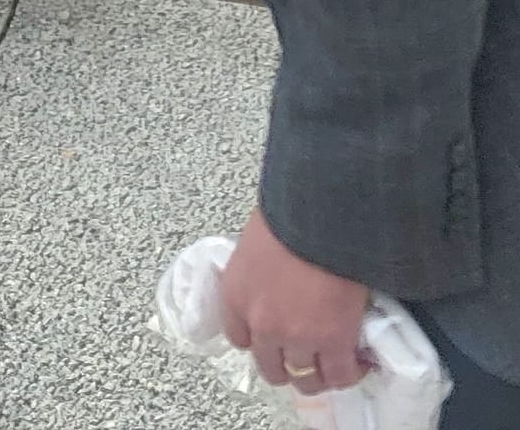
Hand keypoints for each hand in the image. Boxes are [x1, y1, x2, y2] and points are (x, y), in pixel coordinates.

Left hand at [220, 208, 370, 397]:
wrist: (321, 217)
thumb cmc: (287, 213)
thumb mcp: (256, 242)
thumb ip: (259, 271)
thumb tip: (276, 277)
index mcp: (235, 295)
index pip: (238, 337)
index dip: (258, 339)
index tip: (272, 335)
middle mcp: (261, 325)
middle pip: (270, 367)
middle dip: (286, 364)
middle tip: (304, 353)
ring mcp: (297, 338)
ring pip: (305, 378)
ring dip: (317, 374)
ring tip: (332, 362)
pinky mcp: (334, 342)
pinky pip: (339, 375)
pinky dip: (349, 373)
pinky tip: (357, 360)